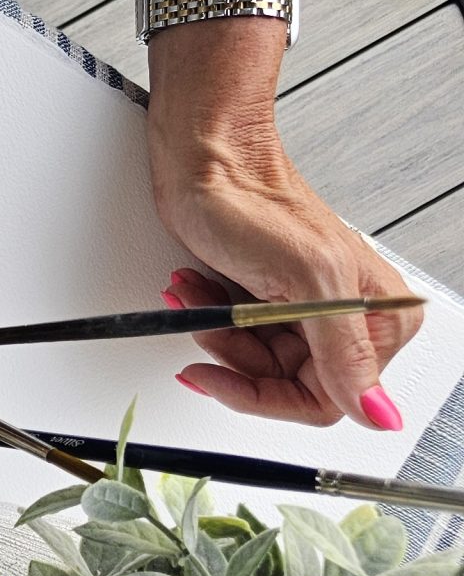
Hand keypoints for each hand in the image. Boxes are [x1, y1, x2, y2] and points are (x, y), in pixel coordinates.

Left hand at [149, 61, 417, 428]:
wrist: (207, 160)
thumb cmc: (252, 201)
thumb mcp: (306, 283)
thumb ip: (344, 355)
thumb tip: (381, 415)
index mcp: (378, 316)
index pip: (332, 399)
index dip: (268, 395)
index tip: (220, 379)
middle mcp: (349, 317)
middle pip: (288, 381)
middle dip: (235, 353)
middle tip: (208, 322)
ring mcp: (305, 308)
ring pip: (255, 360)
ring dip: (214, 331)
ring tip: (196, 296)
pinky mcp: (268, 298)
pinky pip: (237, 335)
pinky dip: (207, 317)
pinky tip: (194, 291)